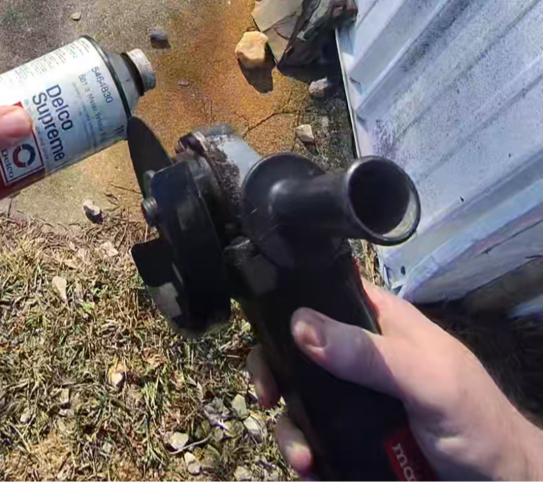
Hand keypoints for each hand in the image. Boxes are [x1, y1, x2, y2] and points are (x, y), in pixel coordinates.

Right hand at [246, 280, 542, 481]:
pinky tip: (310, 469)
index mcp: (379, 323)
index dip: (288, 305)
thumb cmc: (478, 422)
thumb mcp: (428, 381)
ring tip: (302, 459)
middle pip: (296, 351)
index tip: (264, 334)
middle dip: (273, 374)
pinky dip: (303, 454)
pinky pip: (312, 439)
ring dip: (289, 429)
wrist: (500, 488)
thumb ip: (369, 354)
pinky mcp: (350, 439)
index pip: (323, 294)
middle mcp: (358, 357)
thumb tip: (300, 324)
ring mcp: (353, 400)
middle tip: (266, 397)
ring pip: (298, 400)